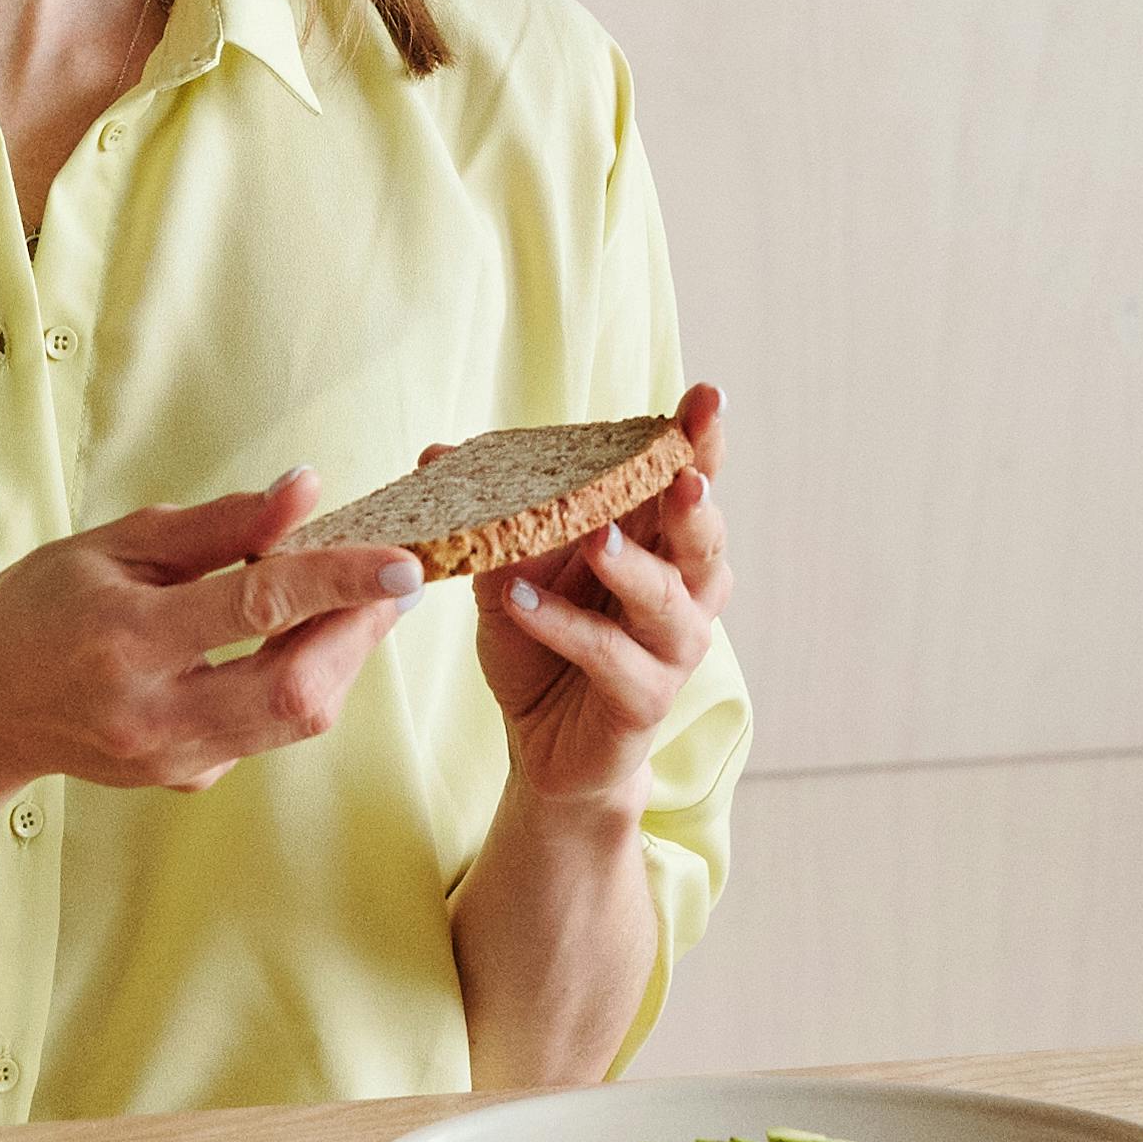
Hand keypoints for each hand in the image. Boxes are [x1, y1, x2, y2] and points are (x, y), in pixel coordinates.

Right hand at [0, 474, 427, 798]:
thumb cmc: (42, 607)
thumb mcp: (117, 545)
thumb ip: (219, 524)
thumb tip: (306, 489)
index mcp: (125, 639)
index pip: (257, 607)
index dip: (339, 581)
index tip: (404, 561)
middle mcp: (150, 714)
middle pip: (296, 690)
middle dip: (361, 630)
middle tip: (391, 578)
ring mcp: (171, 760)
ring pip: (297, 719)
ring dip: (340, 655)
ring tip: (347, 599)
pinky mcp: (187, 781)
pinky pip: (269, 731)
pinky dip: (295, 680)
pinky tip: (281, 644)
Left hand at [479, 382, 729, 826]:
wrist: (542, 745)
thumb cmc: (542, 645)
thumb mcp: (512, 571)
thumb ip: (493, 519)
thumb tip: (437, 453)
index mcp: (659, 545)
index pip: (688, 481)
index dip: (700, 441)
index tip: (705, 396)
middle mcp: (682, 592)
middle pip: (702, 538)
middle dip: (696, 497)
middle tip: (683, 471)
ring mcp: (670, 650)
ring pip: (669, 601)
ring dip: (635, 567)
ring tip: (600, 538)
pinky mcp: (644, 700)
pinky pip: (610, 659)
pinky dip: (565, 627)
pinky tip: (523, 602)